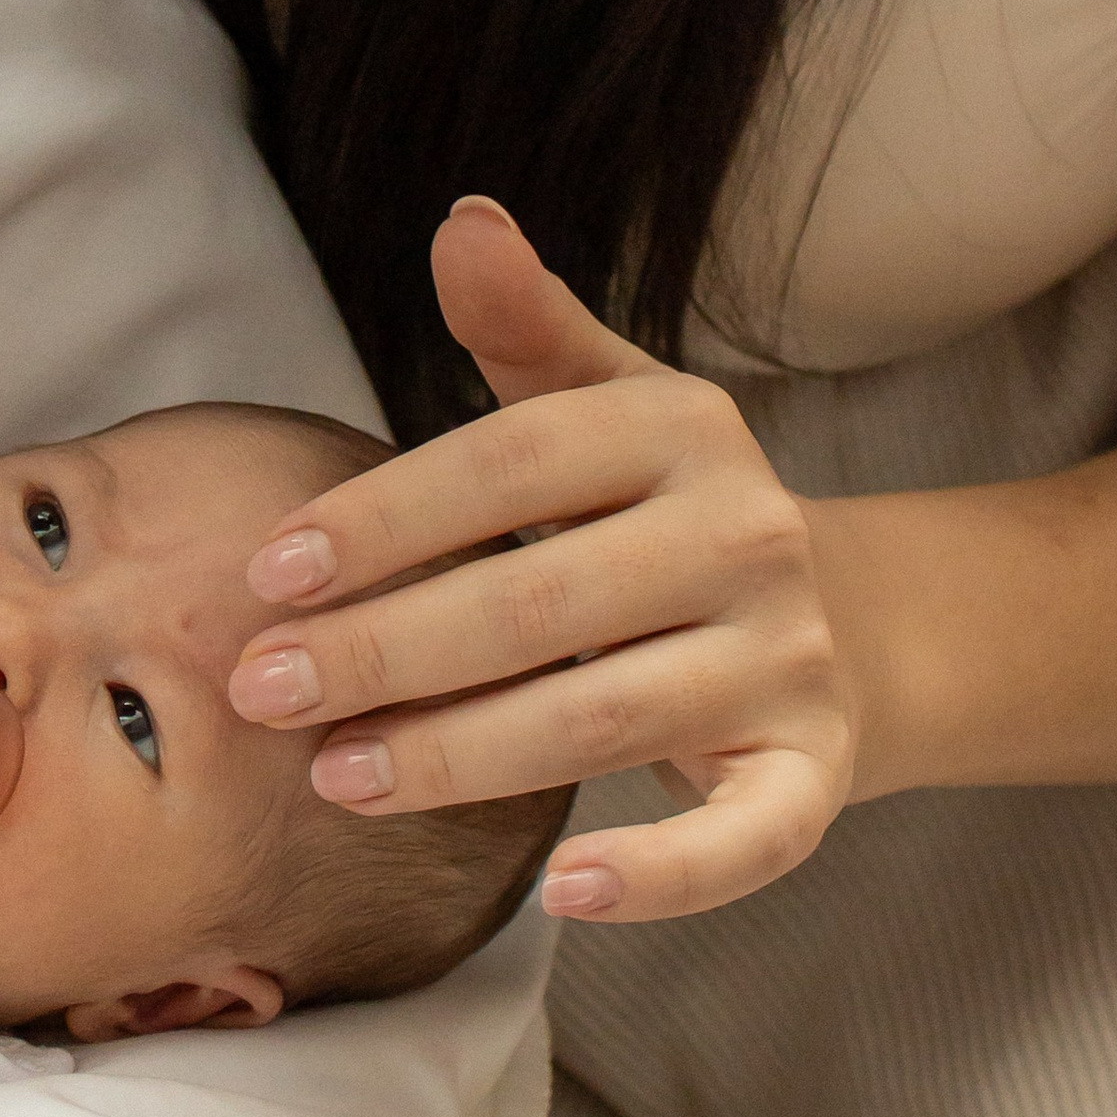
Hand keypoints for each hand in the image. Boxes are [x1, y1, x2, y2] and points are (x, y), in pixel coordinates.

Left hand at [230, 199, 858, 921]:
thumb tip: (462, 220)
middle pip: (541, 602)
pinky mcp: (816, 773)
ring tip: (336, 776)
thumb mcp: (607, 403)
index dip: (381, 520)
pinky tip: (566, 897)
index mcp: (682, 430)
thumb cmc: (668, 509)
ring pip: (608, 717)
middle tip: (260, 690)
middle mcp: (747, 537)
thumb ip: (523, 326)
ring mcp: (788, 661)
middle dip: (386, 649)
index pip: (507, 467)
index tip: (264, 573)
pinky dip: (665, 875)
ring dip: (460, 755)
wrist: (857, 620)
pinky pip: (746, 837)